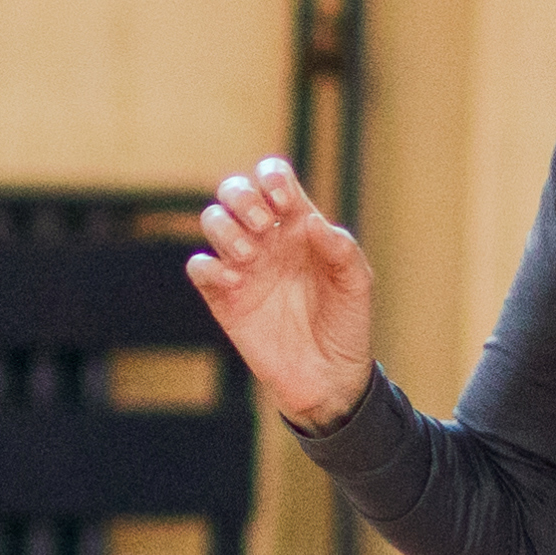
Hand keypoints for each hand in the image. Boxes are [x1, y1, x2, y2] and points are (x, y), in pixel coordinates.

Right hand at [180, 156, 373, 424]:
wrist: (328, 376)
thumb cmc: (346, 324)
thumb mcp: (355, 282)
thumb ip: (340, 247)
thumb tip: (310, 222)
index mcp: (298, 226)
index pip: (274, 178)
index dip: (272, 177)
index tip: (284, 203)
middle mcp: (267, 240)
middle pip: (235, 191)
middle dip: (241, 195)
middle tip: (261, 223)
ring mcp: (243, 267)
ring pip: (212, 221)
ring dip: (225, 228)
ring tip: (250, 257)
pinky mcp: (223, 298)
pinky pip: (200, 267)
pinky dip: (209, 265)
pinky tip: (235, 282)